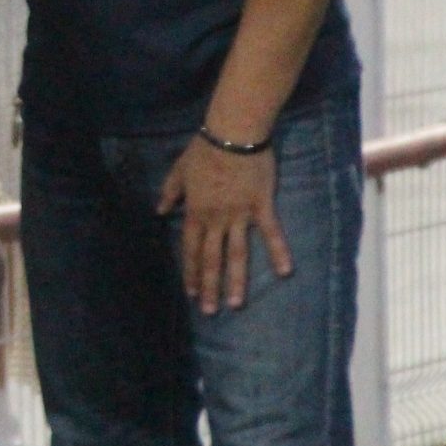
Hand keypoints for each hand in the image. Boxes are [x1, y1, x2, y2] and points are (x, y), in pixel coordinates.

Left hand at [157, 136, 292, 314]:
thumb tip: (160, 211)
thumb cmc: (204, 149)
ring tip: (235, 304)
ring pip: (237, 253)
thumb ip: (170, 192)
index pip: (191, 249)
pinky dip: (278, 251)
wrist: (233, 134)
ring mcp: (240, 215)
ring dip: (235, 280)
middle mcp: (216, 219)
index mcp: (196, 211)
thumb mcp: (178, 170)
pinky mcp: (261, 206)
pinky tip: (285, 271)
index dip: (191, 272)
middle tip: (210, 311)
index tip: (191, 293)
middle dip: (209, 286)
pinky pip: (271, 233)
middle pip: (212, 258)